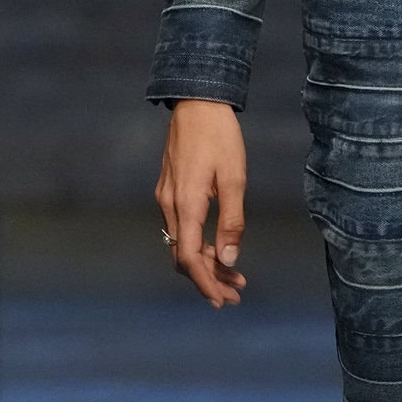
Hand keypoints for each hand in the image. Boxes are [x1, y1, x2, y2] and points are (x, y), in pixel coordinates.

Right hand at [155, 100, 247, 307]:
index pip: (190, 259)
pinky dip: (199, 244)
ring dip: (206, 263)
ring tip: (234, 275)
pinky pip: (180, 229)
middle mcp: (169, 205)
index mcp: (186, 204)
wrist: (197, 102)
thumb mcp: (234, 178)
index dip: (206, 283)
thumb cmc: (219, 137)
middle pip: (184, 257)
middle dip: (209, 279)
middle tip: (235, 293)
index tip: (223, 299)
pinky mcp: (169, 190)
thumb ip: (231, 221)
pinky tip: (219, 247)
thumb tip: (230, 259)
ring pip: (182, 244)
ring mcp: (166, 198)